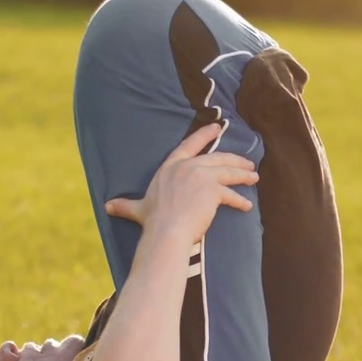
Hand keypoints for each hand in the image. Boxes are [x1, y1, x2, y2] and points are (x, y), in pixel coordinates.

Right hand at [104, 123, 257, 245]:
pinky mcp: (213, 189)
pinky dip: (240, 200)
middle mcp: (186, 167)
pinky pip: (231, 194)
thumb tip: (107, 206)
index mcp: (170, 167)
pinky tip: (246, 206)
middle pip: (216, 158)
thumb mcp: (138, 209)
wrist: (166, 232)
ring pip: (228, 171)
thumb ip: (126, 205)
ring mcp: (201, 176)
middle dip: (235, 159)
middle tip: (248, 163)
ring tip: (253, 178)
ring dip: (243, 175)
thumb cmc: (153, 222)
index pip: (189, 146)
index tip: (217, 128)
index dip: (204, 135)